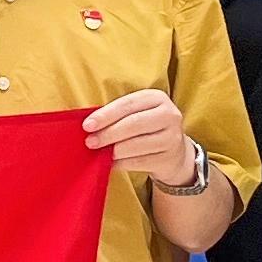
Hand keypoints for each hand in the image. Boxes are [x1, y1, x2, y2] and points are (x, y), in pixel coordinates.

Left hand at [82, 88, 197, 187]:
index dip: (105, 115)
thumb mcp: (137, 113)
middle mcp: (169, 115)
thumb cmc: (146, 127)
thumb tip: (89, 126)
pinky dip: (122, 163)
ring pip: (137, 144)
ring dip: (114, 150)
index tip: (87, 125)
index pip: (127, 104)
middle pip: (133, 123)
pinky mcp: (169, 158)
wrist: (174, 151)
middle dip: (108, 134)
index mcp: (157, 98)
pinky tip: (111, 164)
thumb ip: (116, 116)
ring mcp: (172, 137)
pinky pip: (140, 161)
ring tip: (100, 153)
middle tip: (90, 142)